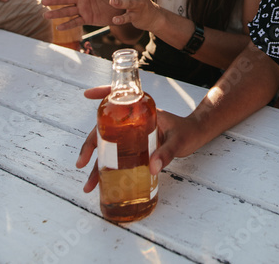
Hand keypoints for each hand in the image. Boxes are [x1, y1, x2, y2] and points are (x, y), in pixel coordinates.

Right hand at [43, 0, 123, 29]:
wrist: (126, 6)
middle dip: (55, 0)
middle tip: (43, 2)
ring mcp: (84, 8)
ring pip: (68, 11)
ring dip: (57, 13)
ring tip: (45, 16)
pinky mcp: (88, 19)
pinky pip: (76, 22)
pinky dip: (67, 25)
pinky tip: (58, 28)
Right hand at [75, 85, 199, 189]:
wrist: (197, 136)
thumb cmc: (188, 133)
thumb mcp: (178, 142)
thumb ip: (167, 153)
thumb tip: (153, 168)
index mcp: (143, 111)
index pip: (120, 97)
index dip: (103, 94)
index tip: (88, 94)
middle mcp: (134, 121)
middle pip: (105, 128)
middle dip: (90, 145)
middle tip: (82, 163)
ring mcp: (133, 133)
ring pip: (109, 145)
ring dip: (97, 163)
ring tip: (90, 184)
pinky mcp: (136, 145)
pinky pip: (117, 154)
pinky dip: (108, 167)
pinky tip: (103, 182)